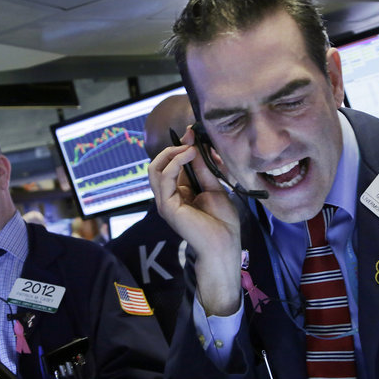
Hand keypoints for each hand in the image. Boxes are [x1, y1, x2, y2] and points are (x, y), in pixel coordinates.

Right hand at [148, 127, 241, 315]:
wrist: (224, 244)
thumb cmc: (222, 221)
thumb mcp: (214, 186)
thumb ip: (202, 168)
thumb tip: (195, 144)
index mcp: (179, 192)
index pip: (171, 164)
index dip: (180, 147)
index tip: (193, 133)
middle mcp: (169, 196)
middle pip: (158, 165)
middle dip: (173, 148)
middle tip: (190, 140)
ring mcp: (165, 202)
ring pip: (154, 169)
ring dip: (172, 153)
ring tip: (190, 148)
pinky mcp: (167, 206)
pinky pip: (163, 178)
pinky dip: (174, 163)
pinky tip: (188, 156)